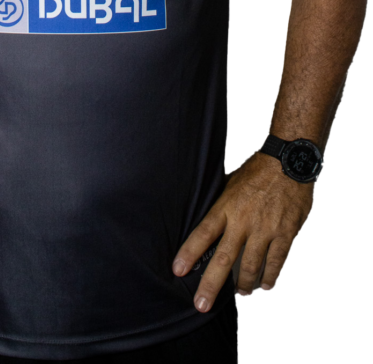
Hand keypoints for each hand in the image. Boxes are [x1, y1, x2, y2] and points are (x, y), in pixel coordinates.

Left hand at [172, 151, 313, 311]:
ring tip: (239, 292)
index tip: (178, 270)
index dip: (190, 253)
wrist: (289, 161)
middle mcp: (244, 221)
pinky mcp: (285, 234)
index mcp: (226, 206)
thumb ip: (220, 203)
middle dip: (211, 285)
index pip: (204, 233)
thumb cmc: (257, 171)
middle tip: (201, 305)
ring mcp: (265, 229)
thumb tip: (205, 216)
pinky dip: (269, 276)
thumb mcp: (231, 182)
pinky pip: (276, 262)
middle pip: (224, 258)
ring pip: (250, 267)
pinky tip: (264, 284)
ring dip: (242, 285)